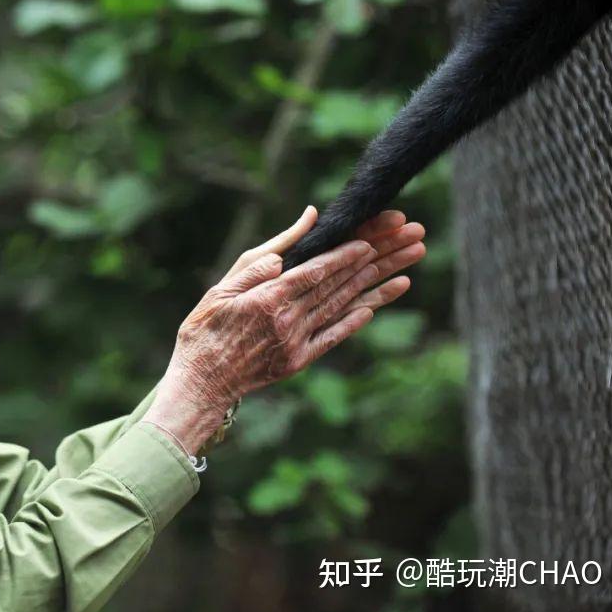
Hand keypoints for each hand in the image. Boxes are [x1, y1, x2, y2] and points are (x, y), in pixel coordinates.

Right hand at [143, 206, 424, 452]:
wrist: (201, 382)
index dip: (347, 255)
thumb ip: (262, 257)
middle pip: (340, 285)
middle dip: (379, 262)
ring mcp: (297, 342)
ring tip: (408, 271)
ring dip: (378, 288)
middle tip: (410, 243)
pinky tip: (375, 305)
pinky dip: (355, 320)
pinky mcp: (300, 360)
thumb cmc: (206, 329)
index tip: (375, 239)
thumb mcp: (225, 286)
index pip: (317, 271)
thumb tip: (294, 228)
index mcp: (269, 299)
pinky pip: (334, 336)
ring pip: (343, 307)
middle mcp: (289, 320)